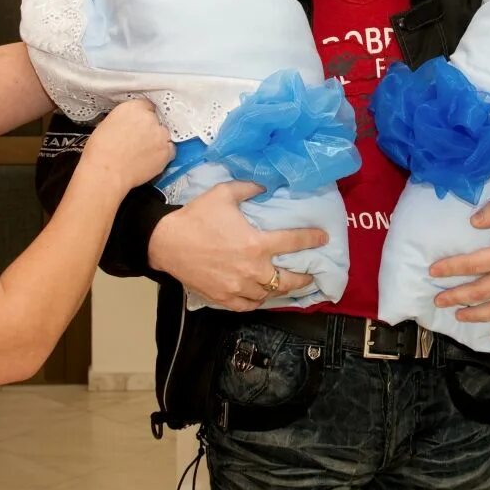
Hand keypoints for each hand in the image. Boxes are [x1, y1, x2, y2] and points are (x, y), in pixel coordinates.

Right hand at [83, 100, 173, 187]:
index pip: (147, 106)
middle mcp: (150, 118)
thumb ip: (124, 119)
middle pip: (156, 120)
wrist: (106, 171)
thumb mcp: (107, 123)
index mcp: (133, 107)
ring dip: (158, 140)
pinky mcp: (167, 151)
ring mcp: (161, 134)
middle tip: (140, 139)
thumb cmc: (101, 150)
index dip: (143, 116)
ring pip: (164, 134)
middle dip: (150, 128)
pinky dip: (164, 153)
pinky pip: (170, 149)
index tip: (140, 123)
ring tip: (144, 151)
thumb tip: (128, 124)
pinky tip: (151, 159)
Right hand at [149, 181, 325, 309]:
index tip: (323, 238)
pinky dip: (258, 301)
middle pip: (289, 280)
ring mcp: (238, 287)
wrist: (166, 242)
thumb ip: (249, 188)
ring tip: (289, 286)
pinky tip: (262, 295)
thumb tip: (266, 184)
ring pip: (270, 294)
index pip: (294, 242)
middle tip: (312, 275)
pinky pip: (249, 305)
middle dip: (305, 277)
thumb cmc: (196, 217)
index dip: (312, 239)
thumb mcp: (224, 194)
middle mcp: (252, 269)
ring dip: (282, 290)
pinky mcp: (224, 298)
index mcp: (256, 243)